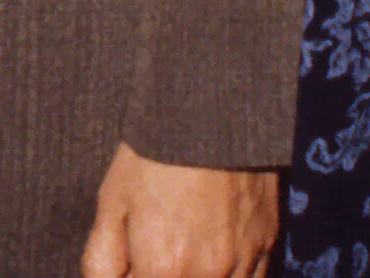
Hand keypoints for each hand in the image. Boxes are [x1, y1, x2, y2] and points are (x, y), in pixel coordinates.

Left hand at [79, 142, 277, 277]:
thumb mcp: (112, 201)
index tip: (133, 265)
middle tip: (157, 250)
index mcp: (162, 266)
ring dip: (198, 276)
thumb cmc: (152, 152)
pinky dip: (231, 277)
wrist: (209, 108)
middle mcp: (206, 273)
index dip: (136, 276)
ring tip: (183, 251)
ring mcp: (241, 261)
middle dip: (164, 274)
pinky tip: (214, 257)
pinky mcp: (266, 243)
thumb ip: (103, 261)